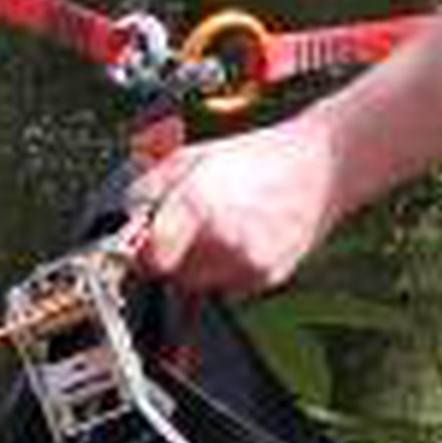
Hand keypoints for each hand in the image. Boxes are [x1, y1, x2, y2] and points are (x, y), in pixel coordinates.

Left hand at [128, 119, 345, 296]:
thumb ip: (148, 188)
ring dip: (198, 266)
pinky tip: (242, 238)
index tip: (144, 243)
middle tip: (187, 227)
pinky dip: (227, 270)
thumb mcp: (191, 156)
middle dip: (171, 256)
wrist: (320, 166)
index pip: (147, 257)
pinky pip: (228, 287)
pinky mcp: (266, 278)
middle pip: (171, 275)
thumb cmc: (258, 157)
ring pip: (199, 284)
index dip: (142, 251)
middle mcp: (220, 239)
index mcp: (196, 203)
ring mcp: (246, 263)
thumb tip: (121, 218)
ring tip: (218, 229)